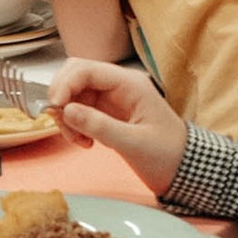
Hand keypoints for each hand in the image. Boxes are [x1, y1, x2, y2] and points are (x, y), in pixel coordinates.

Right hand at [47, 57, 188, 192]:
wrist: (183, 169)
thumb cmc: (168, 154)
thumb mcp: (134, 143)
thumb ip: (100, 126)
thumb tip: (67, 111)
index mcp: (130, 84)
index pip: (86, 69)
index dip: (65, 84)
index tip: (54, 107)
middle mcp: (118, 85)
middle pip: (76, 76)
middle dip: (62, 97)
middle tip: (61, 123)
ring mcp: (111, 98)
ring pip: (73, 94)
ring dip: (66, 115)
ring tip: (78, 140)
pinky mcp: (106, 113)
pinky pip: (79, 110)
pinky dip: (73, 124)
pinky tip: (85, 142)